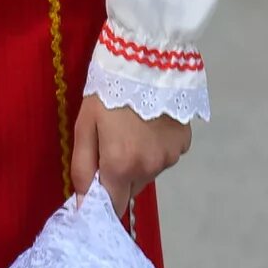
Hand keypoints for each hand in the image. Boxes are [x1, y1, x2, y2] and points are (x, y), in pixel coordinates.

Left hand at [69, 94, 189, 210]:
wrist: (145, 62)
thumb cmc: (106, 93)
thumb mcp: (84, 127)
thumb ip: (82, 169)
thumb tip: (84, 205)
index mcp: (122, 166)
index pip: (114, 205)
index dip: (102, 201)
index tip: (94, 188)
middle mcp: (150, 168)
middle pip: (130, 189)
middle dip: (117, 177)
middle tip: (109, 145)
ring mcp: (171, 157)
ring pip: (148, 173)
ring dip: (137, 164)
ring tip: (131, 131)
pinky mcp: (185, 144)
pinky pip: (164, 157)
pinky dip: (155, 149)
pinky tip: (150, 126)